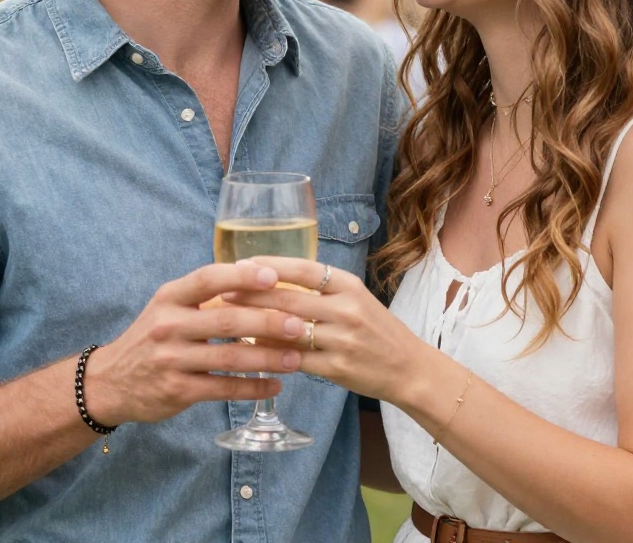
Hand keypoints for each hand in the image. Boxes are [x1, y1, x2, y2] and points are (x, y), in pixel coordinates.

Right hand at [83, 261, 306, 425]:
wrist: (110, 381)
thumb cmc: (152, 336)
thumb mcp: (169, 306)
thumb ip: (205, 296)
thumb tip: (259, 279)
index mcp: (170, 297)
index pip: (208, 279)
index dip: (241, 276)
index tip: (273, 276)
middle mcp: (169, 325)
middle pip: (227, 320)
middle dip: (268, 322)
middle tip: (299, 324)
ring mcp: (172, 360)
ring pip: (230, 357)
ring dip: (267, 358)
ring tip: (296, 358)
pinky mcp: (177, 391)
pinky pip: (223, 388)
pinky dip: (252, 387)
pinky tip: (274, 385)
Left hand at [225, 256, 426, 403]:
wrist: (409, 367)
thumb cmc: (376, 330)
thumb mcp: (355, 299)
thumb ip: (321, 291)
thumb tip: (273, 283)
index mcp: (350, 286)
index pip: (305, 269)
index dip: (272, 266)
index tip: (243, 263)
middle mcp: (347, 309)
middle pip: (290, 299)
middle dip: (253, 296)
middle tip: (223, 292)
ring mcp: (343, 340)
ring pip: (289, 330)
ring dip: (256, 326)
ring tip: (229, 321)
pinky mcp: (338, 368)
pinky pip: (296, 359)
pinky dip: (272, 354)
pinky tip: (252, 351)